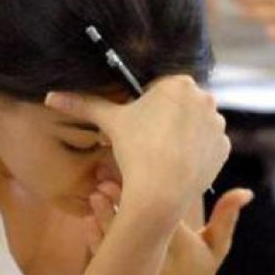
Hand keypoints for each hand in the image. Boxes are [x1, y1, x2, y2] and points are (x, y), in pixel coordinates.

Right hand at [45, 76, 229, 224]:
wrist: (161, 191)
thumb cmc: (135, 151)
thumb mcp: (108, 123)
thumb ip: (83, 104)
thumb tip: (50, 96)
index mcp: (179, 83)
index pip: (162, 88)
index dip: (148, 106)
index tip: (140, 124)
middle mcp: (205, 98)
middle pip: (180, 106)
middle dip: (166, 119)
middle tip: (149, 141)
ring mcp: (217, 124)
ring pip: (194, 125)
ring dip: (182, 135)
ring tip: (163, 153)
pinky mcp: (224, 147)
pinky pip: (207, 145)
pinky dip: (194, 152)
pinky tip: (179, 162)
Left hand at [84, 182, 252, 274]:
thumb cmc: (196, 273)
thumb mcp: (216, 248)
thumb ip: (227, 217)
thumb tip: (246, 192)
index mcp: (182, 247)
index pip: (163, 215)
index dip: (147, 194)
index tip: (137, 173)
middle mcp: (157, 258)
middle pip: (134, 224)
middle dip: (117, 201)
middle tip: (105, 180)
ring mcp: (135, 268)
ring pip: (113, 238)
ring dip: (101, 215)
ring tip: (96, 194)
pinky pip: (101, 253)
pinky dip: (93, 236)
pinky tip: (89, 218)